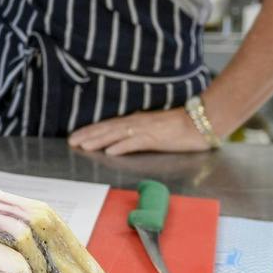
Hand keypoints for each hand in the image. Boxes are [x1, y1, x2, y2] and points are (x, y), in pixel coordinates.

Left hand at [67, 105, 211, 155]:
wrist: (201, 122)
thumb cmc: (180, 126)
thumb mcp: (154, 129)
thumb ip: (138, 133)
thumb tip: (121, 141)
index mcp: (136, 121)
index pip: (108, 125)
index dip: (90, 130)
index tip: (75, 136)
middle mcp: (137, 123)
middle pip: (107, 129)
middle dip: (88, 135)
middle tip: (71, 142)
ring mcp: (145, 130)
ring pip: (116, 135)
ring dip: (98, 140)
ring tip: (83, 146)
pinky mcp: (156, 138)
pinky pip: (135, 143)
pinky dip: (121, 146)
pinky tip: (110, 151)